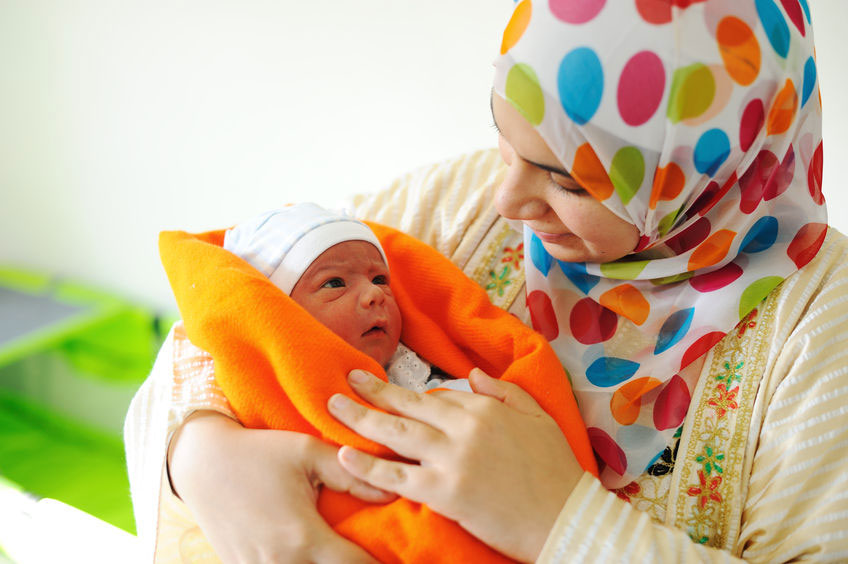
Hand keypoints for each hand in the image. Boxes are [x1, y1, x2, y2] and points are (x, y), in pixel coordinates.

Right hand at [168, 410, 393, 563]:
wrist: (201, 462)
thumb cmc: (259, 452)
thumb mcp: (307, 453)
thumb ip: (352, 474)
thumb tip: (392, 492)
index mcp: (304, 537)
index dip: (378, 563)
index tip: (395, 557)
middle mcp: (281, 563)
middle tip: (369, 554)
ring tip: (341, 553)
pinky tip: (311, 555)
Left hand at [327, 369, 584, 562]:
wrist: (568, 519)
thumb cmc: (557, 470)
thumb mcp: (538, 418)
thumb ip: (505, 391)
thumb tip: (472, 375)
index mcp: (485, 408)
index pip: (436, 395)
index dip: (409, 395)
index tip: (388, 389)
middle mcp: (464, 427)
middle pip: (407, 405)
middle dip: (372, 392)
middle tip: (346, 380)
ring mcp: (452, 459)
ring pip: (396, 434)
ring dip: (361, 419)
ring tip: (334, 407)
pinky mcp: (445, 492)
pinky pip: (398, 477)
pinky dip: (369, 467)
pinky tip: (346, 454)